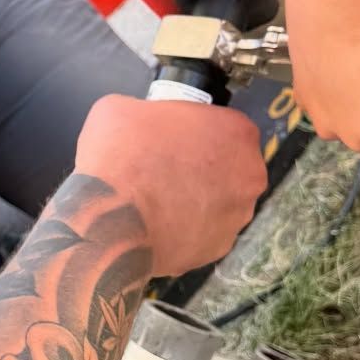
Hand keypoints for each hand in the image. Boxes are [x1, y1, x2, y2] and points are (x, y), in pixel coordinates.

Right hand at [75, 94, 266, 275]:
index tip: (171, 139)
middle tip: (164, 170)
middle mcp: (249, 176)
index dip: (194, 132)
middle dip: (201, 168)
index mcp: (236, 131)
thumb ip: (146, 112)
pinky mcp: (218, 250)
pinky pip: (203, 234)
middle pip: (228, 166)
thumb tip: (139, 124)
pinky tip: (157, 226)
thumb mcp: (120, 109)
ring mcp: (237, 217)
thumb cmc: (121, 157)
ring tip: (158, 202)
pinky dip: (185, 231)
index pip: (223, 125)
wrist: (110, 220)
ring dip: (196, 201)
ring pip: (219, 203)